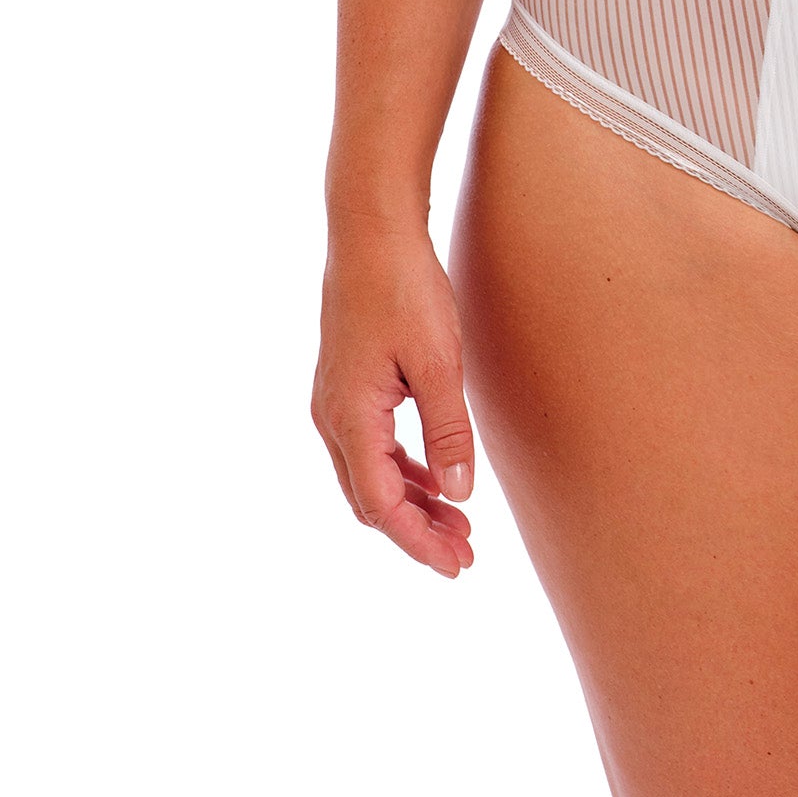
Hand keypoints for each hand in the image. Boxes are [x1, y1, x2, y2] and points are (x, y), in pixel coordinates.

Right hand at [311, 230, 476, 577]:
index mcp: (350, 418)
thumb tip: (459, 496)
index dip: (419, 542)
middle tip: (466, 554)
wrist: (371, 230)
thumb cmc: (405, 288)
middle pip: (370, 500)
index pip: (381, 506)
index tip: (456, 567)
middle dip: (417, 531)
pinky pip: (371, 448)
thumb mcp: (439, 363)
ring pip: (370, 476)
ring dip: (411, 503)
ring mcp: (333, 402)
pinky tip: (435, 479)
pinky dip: (403, 471)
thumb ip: (448, 433)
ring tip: (459, 525)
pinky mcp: (346, 386)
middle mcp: (331, 418)